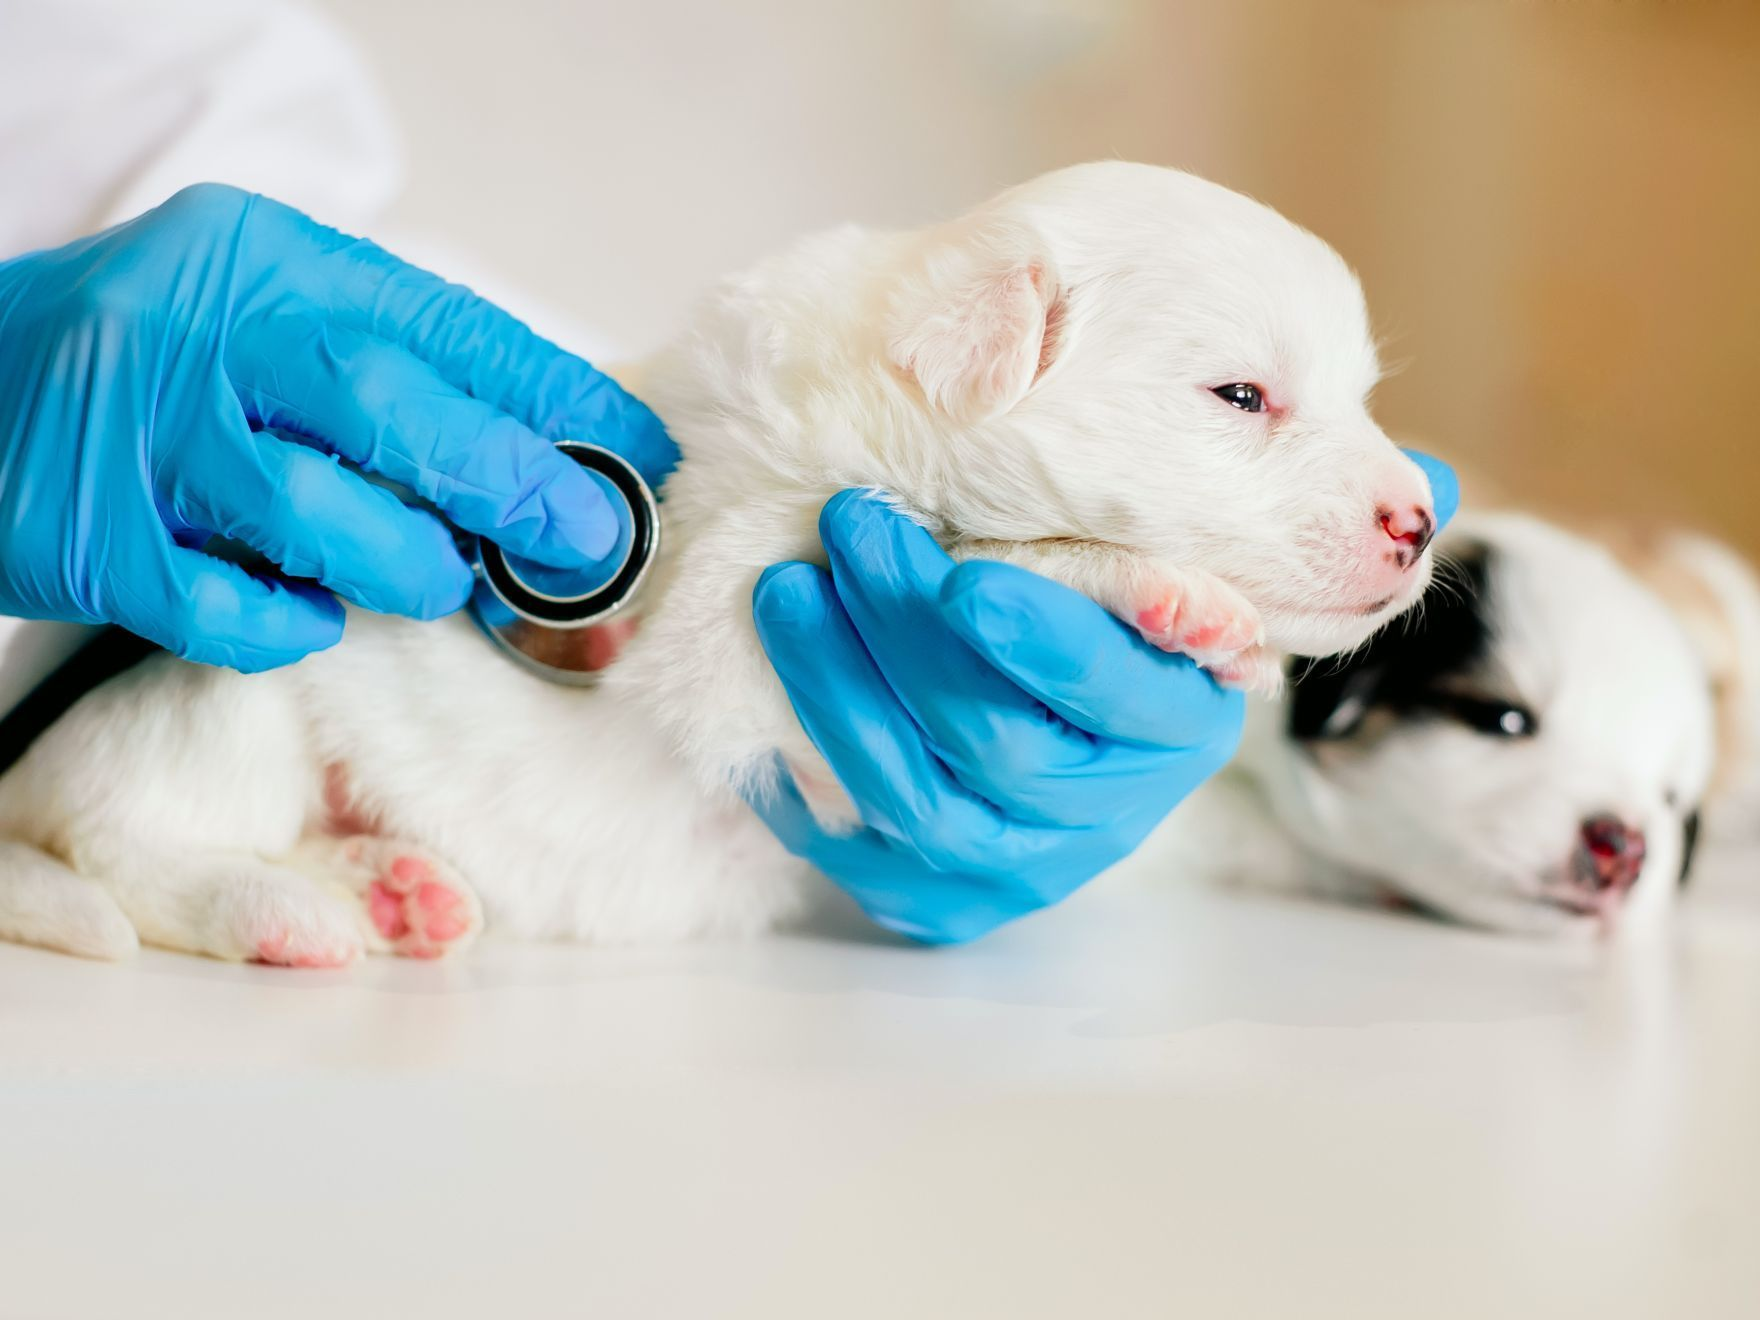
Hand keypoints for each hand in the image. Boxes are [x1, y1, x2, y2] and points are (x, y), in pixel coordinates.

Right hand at [0, 183, 675, 670]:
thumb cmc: (164, 365)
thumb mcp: (270, 315)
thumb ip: (394, 366)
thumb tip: (559, 458)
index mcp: (268, 261)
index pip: (446, 325)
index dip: (560, 398)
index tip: (642, 452)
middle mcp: (202, 334)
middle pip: (388, 408)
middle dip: (511, 483)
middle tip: (587, 541)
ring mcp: (142, 440)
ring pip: (318, 518)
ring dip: (410, 566)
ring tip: (439, 580)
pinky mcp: (95, 542)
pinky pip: (232, 609)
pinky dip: (295, 624)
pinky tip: (312, 613)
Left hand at [748, 492, 1244, 943]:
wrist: (1082, 739)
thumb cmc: (1097, 627)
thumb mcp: (1123, 575)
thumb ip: (1094, 542)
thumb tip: (1015, 422)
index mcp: (1173, 726)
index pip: (1105, 690)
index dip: (1037, 641)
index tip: (964, 579)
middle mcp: (1105, 816)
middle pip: (996, 742)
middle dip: (908, 631)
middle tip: (851, 526)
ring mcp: (1022, 869)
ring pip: (916, 799)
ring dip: (837, 688)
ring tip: (786, 592)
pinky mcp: (943, 900)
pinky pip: (858, 849)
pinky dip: (803, 769)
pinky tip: (764, 689)